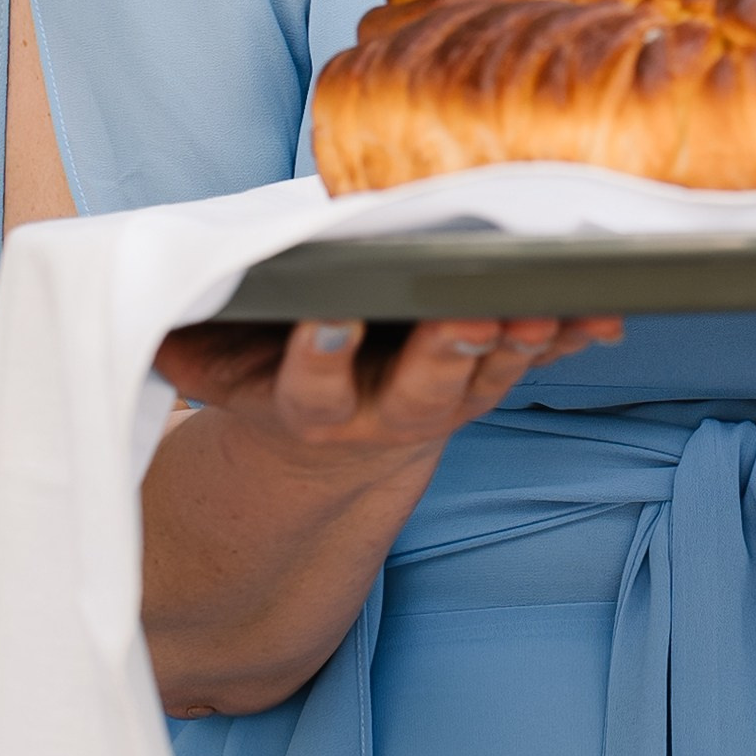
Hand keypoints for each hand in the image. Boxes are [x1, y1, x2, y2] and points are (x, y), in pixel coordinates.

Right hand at [155, 310, 621, 466]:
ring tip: (551, 304)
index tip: (333, 318)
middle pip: (424, 385)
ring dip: (525, 341)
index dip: (322, 354)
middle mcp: (383, 412)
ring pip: (491, 371)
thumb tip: (150, 305)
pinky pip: (535, 360)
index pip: (312, 383)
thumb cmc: (263, 381)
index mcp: (310, 406)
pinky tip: (605, 315)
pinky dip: (570, 337)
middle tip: (476, 312)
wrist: (325, 451)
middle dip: (450, 349)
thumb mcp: (211, 370)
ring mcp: (444, 401)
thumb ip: (187, 337)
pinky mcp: (485, 383)